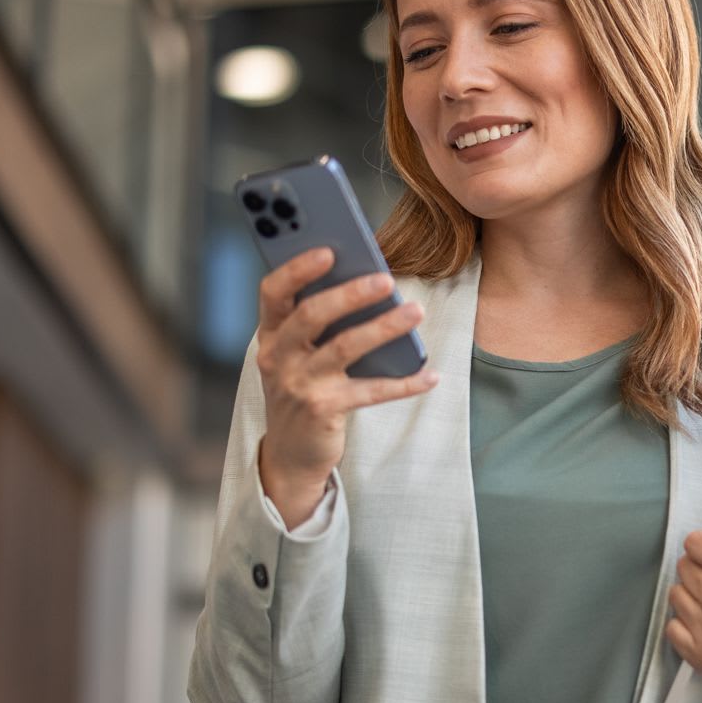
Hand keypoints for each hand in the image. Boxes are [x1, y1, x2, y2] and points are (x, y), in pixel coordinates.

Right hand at [254, 248, 438, 522]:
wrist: (292, 453)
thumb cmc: (302, 388)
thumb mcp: (297, 353)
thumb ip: (318, 320)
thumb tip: (367, 280)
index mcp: (270, 334)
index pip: (273, 291)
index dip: (298, 268)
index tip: (328, 249)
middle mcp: (278, 357)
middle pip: (311, 315)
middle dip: (350, 294)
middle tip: (386, 280)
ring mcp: (299, 385)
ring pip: (343, 348)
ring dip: (383, 328)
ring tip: (416, 312)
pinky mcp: (323, 411)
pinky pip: (370, 392)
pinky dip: (404, 384)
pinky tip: (431, 375)